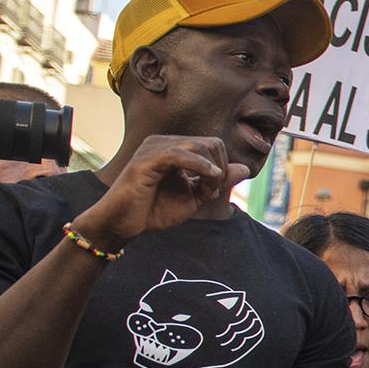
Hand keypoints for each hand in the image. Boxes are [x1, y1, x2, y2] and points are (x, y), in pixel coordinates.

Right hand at [70, 135, 250, 249]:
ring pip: (199, 146)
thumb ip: (217, 182)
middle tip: (211, 193)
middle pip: (211, 143)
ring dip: (211, 171)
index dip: (222, 168)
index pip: (213, 145)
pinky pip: (178, 154)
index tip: (214, 192)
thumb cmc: (154, 210)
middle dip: (220, 169)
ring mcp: (153, 149)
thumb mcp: (194, 197)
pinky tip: (209, 177)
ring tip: (206, 192)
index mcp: (175, 149)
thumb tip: (246, 168)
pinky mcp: (145, 160)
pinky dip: (199, 165)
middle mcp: (163, 143)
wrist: (123, 224)